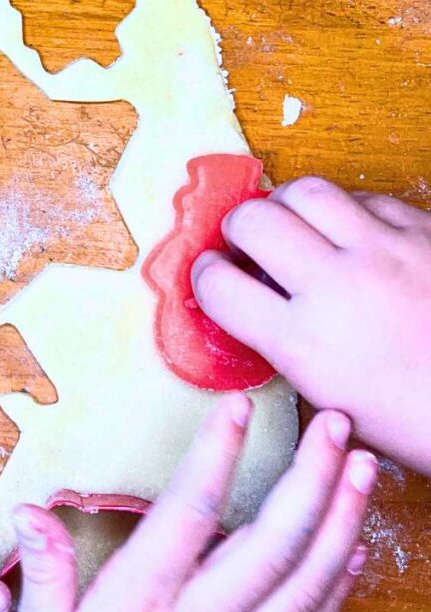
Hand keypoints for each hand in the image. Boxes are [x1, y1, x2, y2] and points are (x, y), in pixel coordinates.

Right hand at [12, 396, 375, 611]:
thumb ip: (46, 576)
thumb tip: (31, 511)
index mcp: (144, 604)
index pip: (190, 513)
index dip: (216, 454)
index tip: (236, 407)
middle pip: (274, 542)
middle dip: (311, 477)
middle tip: (335, 425)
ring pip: (306, 581)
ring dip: (341, 520)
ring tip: (361, 468)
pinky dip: (339, 585)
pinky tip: (353, 549)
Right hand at [192, 175, 430, 474]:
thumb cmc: (424, 421)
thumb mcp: (334, 399)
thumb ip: (286, 345)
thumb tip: (253, 301)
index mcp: (306, 343)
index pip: (217, 285)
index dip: (203, 277)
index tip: (211, 277)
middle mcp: (337, 286)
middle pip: (251, 220)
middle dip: (235, 229)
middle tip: (245, 246)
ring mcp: (386, 251)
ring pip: (304, 190)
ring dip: (284, 204)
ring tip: (291, 225)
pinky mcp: (427, 231)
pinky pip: (366, 198)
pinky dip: (347, 211)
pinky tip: (352, 234)